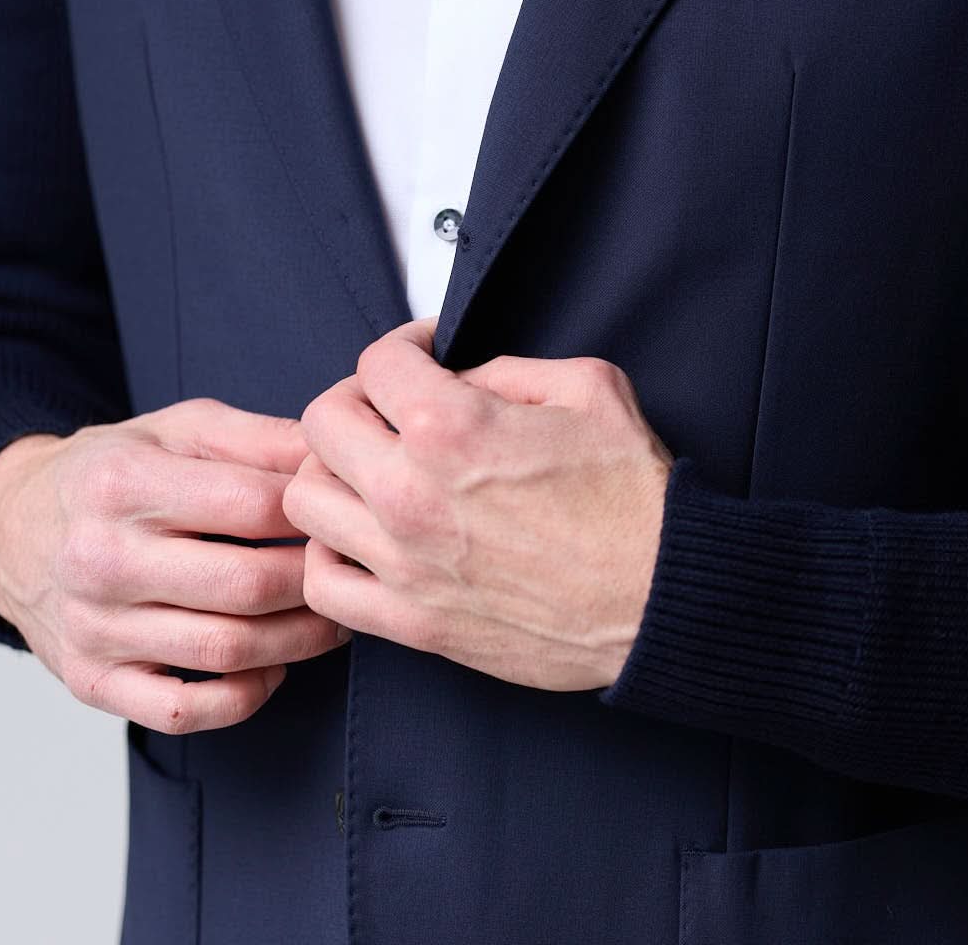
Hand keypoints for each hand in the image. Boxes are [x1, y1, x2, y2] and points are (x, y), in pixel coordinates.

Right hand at [0, 397, 350, 733]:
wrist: (10, 527)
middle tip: (347, 572)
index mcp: (124, 483)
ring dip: (299, 641)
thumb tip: (329, 456)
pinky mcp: (90, 682)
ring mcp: (94, 628)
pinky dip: (243, 697)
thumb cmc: (109, 473)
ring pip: (225, 652)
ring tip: (330, 620)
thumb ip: (256, 438)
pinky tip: (269, 667)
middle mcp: (102, 559)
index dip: (312, 511)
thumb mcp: (175, 428)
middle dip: (315, 582)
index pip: (251, 505)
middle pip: (246, 585)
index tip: (340, 513)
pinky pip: (183, 712)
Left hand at [280, 319, 674, 692]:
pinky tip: (366, 539)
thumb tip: (458, 377)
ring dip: (333, 475)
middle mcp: (411, 494)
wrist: (663, 601)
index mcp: (451, 428)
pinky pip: (324, 585)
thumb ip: (506, 368)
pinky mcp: (412, 623)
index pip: (375, 362)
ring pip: (305, 501)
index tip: (425, 354)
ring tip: (373, 472)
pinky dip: (330, 556)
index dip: (404, 345)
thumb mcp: (587, 387)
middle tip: (390, 406)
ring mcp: (404, 563)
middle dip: (355, 400)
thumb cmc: (635, 497)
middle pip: (320, 423)